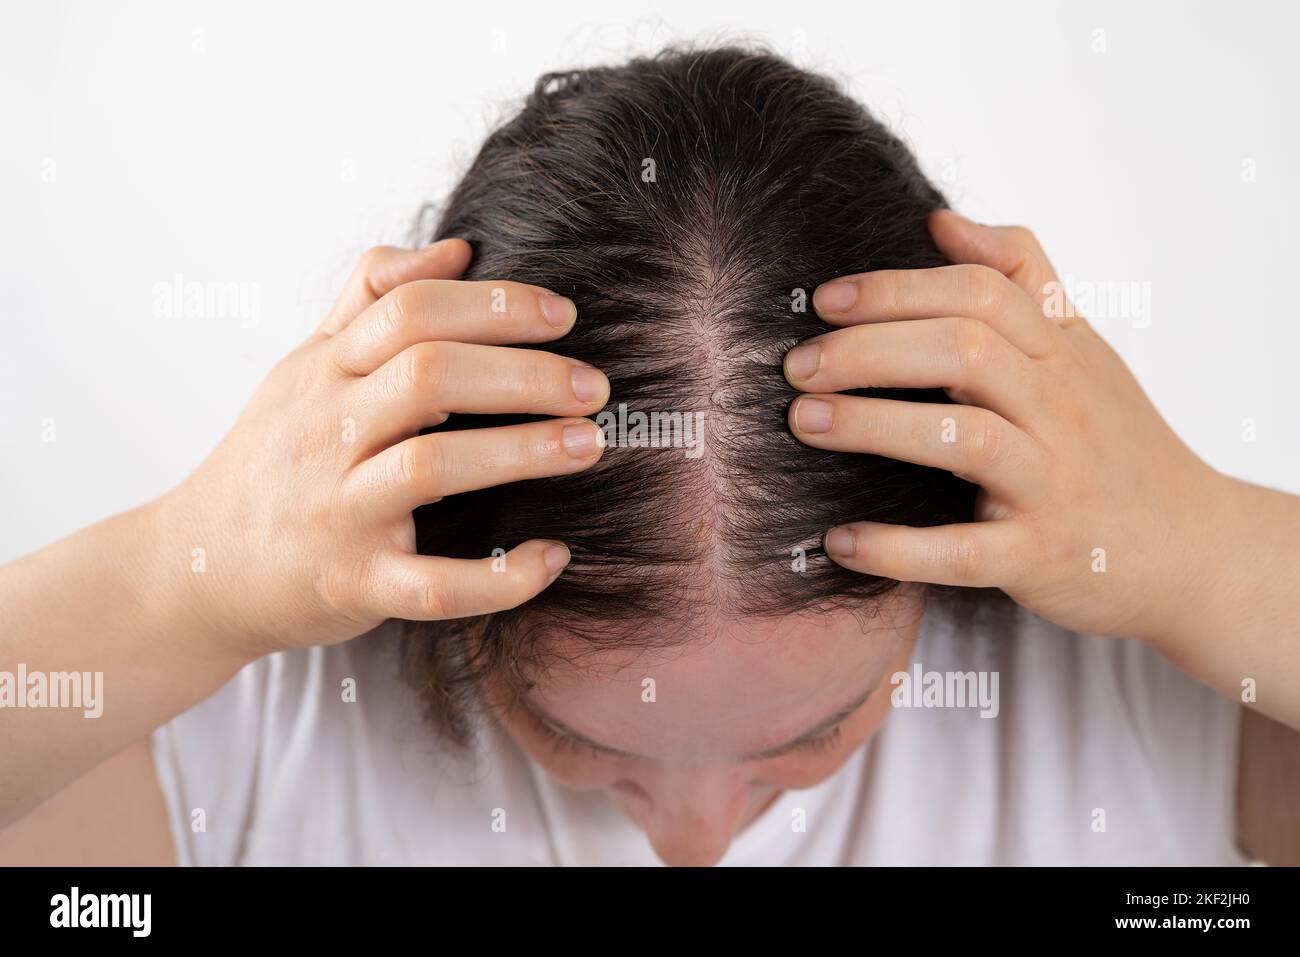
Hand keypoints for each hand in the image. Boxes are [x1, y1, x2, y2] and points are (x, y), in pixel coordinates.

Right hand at [158, 240, 608, 657]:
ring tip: (588, 445)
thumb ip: (373, 298)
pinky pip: (434, 586)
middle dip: (522, 373)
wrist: (199, 565)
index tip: (563, 315)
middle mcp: (328, 431)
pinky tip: (551, 557)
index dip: (493, 305)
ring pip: (430, 468)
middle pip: (428, 376)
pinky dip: (500, 577)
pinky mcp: (353, 581)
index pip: (411, 311)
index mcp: (325, 370)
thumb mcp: (307, 363)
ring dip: (521, 452)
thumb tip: (456, 247)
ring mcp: (338, 510)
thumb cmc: (274, 455)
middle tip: (594, 385)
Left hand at [784, 210, 1226, 641]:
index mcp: (1059, 355)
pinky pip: (963, 551)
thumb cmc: (1117, 443)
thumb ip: (1021, 278)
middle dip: (869, 350)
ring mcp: (1052, 484)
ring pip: (964, 439)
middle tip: (798, 365)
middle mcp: (1059, 409)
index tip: (827, 299)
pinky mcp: (1040, 555)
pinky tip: (841, 541)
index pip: (980, 293)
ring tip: (804, 422)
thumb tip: (941, 218)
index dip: (898, 288)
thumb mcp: (1083, 349)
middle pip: (964, 351)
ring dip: (873, 426)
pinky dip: (898, 549)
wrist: (1195, 549)